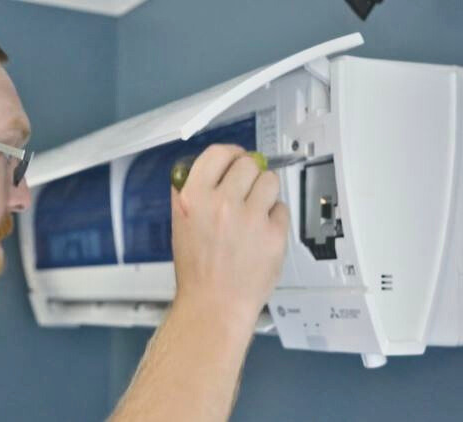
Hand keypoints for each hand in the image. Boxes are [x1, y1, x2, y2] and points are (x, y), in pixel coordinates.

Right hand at [171, 144, 288, 319]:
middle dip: (249, 174)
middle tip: (246, 190)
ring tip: (255, 213)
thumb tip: (202, 169)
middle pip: (249, 163)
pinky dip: (275, 218)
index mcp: (193, 198)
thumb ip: (190, 194)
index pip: (218, 154)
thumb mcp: (180, 225)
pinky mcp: (274, 234)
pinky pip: (282, 209)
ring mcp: (250, 218)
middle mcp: (222, 203)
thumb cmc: (197, 271)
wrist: (214, 305)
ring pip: (270, 181)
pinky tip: (262, 234)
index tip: (236, 159)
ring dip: (265, 193)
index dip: (230, 154)